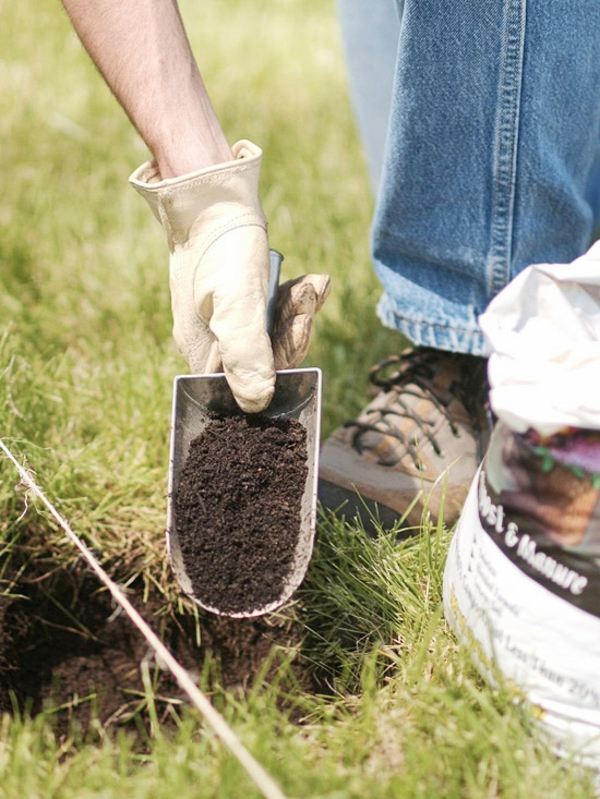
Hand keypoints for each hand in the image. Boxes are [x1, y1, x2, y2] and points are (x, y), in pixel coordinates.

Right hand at [130, 140, 329, 411]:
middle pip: (266, 357)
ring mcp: (227, 318)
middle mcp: (213, 340)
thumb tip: (258, 404)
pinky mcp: (241, 296)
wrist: (210, 195)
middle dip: (293, 331)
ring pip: (274, 330)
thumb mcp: (237, 306)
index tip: (299, 333)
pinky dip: (295, 296)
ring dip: (298, 309)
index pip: (247, 383)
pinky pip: (274, 308)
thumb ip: (247, 355)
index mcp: (204, 351)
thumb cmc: (221, 250)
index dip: (280, 367)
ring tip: (312, 285)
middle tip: (306, 304)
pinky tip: (312, 280)